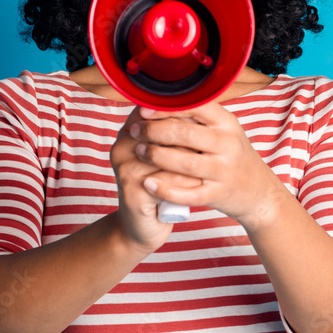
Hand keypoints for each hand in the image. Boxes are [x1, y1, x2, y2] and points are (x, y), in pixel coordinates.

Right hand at [109, 107, 204, 254]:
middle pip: (162, 130)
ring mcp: (124, 169)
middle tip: (212, 141)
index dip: (181, 114)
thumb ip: (172, 131)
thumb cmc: (158, 187)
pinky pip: (166, 181)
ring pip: (167, 155)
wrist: (141, 226)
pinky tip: (201, 183)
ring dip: (192, 159)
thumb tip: (200, 106)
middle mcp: (121, 146)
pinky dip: (186, 182)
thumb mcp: (162, 156)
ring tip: (210, 162)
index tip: (204, 120)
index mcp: (128, 132)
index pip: (156, 111)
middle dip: (189, 136)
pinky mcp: (132, 192)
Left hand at [128, 101, 283, 228]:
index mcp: (227, 123)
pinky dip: (165, 189)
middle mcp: (228, 144)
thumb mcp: (223, 130)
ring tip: (139, 151)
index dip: (165, 107)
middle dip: (154, 131)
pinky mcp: (218, 194)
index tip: (143, 110)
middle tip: (135, 131)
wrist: (258, 191)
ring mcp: (224, 171)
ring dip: (156, 156)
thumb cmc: (232, 155)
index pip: (194, 107)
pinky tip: (148, 183)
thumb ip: (197, 118)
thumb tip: (158, 102)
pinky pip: (188, 193)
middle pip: (185, 134)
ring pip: (185, 163)